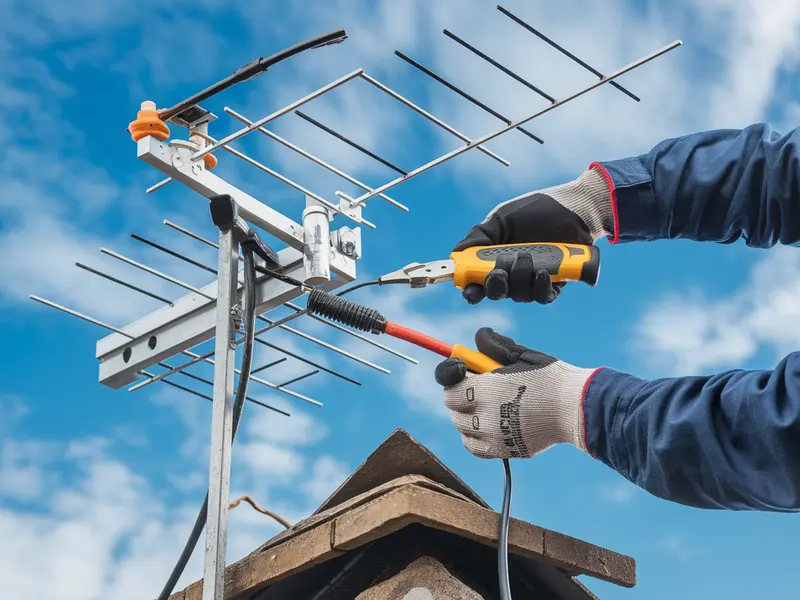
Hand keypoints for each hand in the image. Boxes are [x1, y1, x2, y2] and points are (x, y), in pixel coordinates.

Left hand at [435, 328, 597, 458]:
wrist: (576, 408)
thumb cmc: (550, 377)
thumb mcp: (521, 354)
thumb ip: (494, 346)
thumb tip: (478, 337)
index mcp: (485, 389)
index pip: (449, 388)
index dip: (453, 378)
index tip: (464, 372)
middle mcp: (485, 416)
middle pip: (454, 409)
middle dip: (462, 397)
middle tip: (479, 389)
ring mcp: (494, 437)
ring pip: (462, 429)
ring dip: (468, 417)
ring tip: (487, 408)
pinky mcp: (504, 451)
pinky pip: (475, 447)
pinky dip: (476, 438)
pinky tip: (489, 426)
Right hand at [454, 167, 611, 303]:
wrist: (574, 209)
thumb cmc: (536, 210)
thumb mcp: (501, 219)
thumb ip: (479, 237)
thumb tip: (455, 253)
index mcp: (494, 259)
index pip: (478, 282)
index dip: (472, 291)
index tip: (470, 291)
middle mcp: (511, 273)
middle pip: (496, 293)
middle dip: (495, 286)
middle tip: (500, 272)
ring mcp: (531, 280)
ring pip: (518, 296)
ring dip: (520, 279)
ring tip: (528, 257)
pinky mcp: (553, 284)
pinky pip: (542, 296)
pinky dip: (540, 286)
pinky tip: (543, 272)